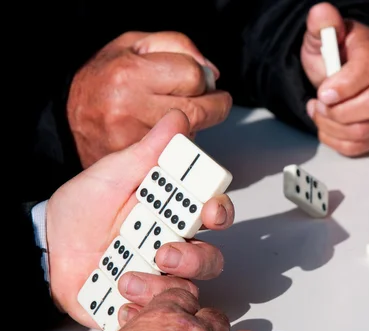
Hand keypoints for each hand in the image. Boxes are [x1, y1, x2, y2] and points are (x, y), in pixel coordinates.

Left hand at [46, 109, 234, 329]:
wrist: (44, 244)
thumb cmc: (83, 207)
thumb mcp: (115, 173)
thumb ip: (150, 150)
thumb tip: (178, 120)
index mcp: (172, 213)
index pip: (213, 214)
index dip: (220, 212)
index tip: (210, 211)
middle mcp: (171, 246)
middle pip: (210, 259)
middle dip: (195, 259)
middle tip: (166, 251)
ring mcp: (157, 277)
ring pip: (188, 291)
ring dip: (162, 285)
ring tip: (128, 276)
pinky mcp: (138, 302)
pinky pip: (154, 314)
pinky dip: (140, 309)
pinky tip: (119, 295)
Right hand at [67, 31, 231, 167]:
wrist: (69, 116)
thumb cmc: (103, 78)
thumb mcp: (134, 45)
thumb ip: (177, 46)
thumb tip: (211, 73)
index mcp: (130, 74)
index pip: (193, 77)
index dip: (205, 79)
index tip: (205, 82)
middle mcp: (129, 108)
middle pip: (198, 110)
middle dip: (213, 106)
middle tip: (213, 101)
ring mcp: (132, 139)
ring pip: (191, 134)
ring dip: (196, 126)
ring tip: (177, 114)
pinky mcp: (136, 162)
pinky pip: (176, 152)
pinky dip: (180, 143)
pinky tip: (167, 133)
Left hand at [301, 2, 368, 156]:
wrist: (342, 75)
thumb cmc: (336, 56)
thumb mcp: (323, 37)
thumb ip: (321, 25)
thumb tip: (321, 13)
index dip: (344, 85)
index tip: (322, 92)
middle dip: (339, 110)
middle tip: (320, 103)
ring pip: (365, 130)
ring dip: (332, 126)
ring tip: (320, 111)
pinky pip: (359, 148)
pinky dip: (335, 141)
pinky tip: (328, 124)